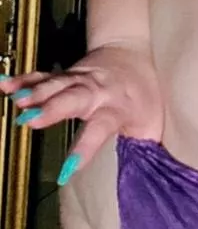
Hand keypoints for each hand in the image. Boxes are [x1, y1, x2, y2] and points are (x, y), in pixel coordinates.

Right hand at [0, 42, 162, 182]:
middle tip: (32, 120)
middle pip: (73, 98)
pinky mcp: (64, 74)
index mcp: (116, 108)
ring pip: (56, 84)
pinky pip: (42, 76)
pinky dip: (24, 80)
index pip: (100, 129)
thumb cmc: (142, 93)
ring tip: (17, 101)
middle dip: (53, 108)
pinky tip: (5, 86)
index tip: (68, 171)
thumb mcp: (152, 121)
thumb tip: (143, 177)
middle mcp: (96, 92)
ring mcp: (78, 80)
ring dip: (36, 92)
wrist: (130, 50)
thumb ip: (144, 147)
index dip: (85, 149)